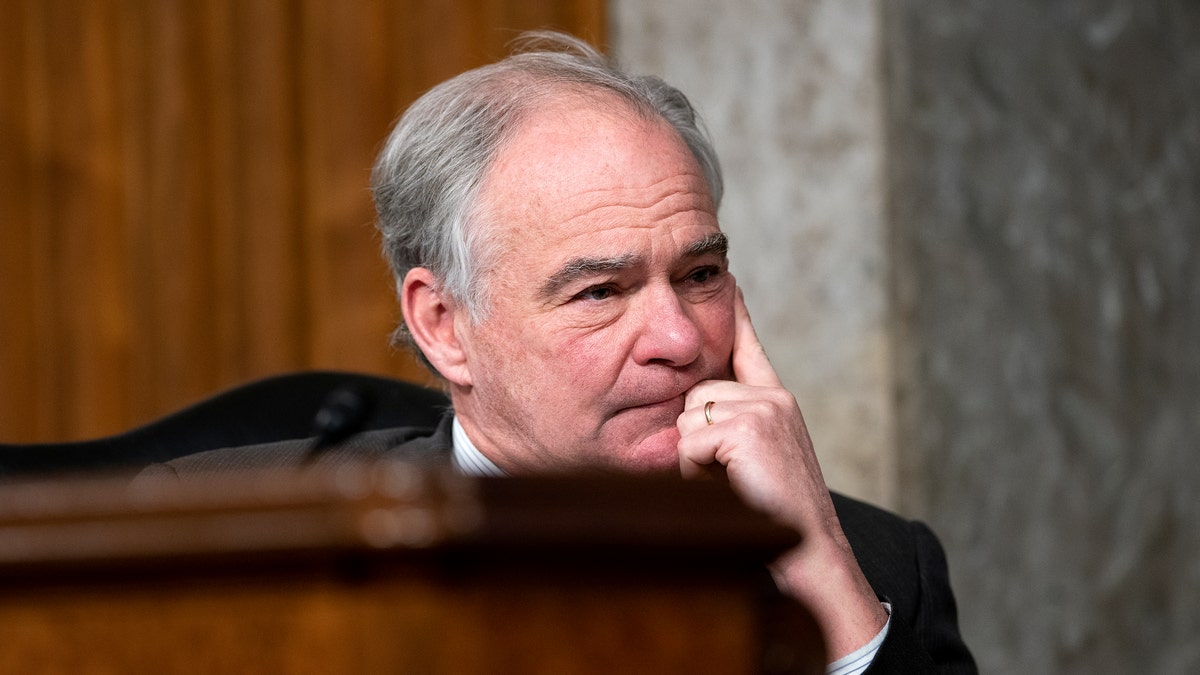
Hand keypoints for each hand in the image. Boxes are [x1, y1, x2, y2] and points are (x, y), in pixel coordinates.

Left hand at [676, 287, 887, 658]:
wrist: (810, 554)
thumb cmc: (776, 516)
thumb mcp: (755, 462)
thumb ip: (731, 429)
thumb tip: (690, 416)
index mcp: (777, 401)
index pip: (749, 347)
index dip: (736, 317)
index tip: (730, 281)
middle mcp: (774, 397)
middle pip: (695, 393)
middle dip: (695, 437)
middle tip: (725, 475)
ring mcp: (764, 408)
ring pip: (688, 417)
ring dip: (694, 458)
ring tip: (729, 483)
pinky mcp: (749, 427)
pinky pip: (690, 440)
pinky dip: (696, 471)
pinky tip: (729, 486)